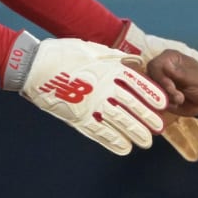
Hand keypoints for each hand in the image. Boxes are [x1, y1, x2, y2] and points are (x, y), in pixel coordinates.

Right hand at [19, 36, 166, 155]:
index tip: (164, 103)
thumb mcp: (93, 49)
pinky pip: (98, 132)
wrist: (33, 67)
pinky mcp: (77, 117)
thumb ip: (116, 59)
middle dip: (147, 118)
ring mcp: (90, 105)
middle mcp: (103, 89)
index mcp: (109, 70)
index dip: (151, 95)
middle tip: (160, 129)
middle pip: (131, 107)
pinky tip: (124, 148)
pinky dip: (112, 141)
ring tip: (146, 142)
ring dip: (134, 132)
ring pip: (118, 122)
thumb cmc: (64, 53)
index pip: (137, 84)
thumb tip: (136, 62)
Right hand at [117, 22, 197, 160]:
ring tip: (181, 100)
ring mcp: (159, 84)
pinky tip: (177, 105)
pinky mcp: (159, 97)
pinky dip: (164, 106)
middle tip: (179, 98)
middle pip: (148, 79)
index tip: (171, 88)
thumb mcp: (194, 78)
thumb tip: (166, 64)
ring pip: (150, 92)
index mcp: (169, 58)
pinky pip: (154, 103)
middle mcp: (161, 70)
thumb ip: (179, 73)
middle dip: (163, 91)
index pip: (154, 65)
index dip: (160, 77)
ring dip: (165, 99)